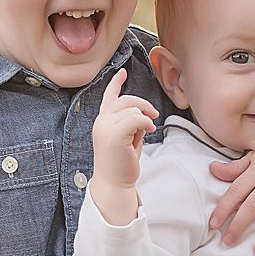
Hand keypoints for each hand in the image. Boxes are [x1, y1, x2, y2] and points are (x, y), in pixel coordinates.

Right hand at [91, 69, 157, 190]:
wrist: (114, 182)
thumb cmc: (121, 163)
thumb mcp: (126, 137)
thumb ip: (130, 122)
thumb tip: (143, 113)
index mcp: (102, 121)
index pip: (108, 97)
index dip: (115, 83)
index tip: (122, 73)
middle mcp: (101, 121)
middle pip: (126, 100)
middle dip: (142, 105)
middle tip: (153, 116)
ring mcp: (106, 127)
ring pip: (132, 108)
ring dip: (144, 118)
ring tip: (145, 132)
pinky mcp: (115, 135)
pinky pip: (136, 118)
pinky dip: (146, 122)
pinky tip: (149, 130)